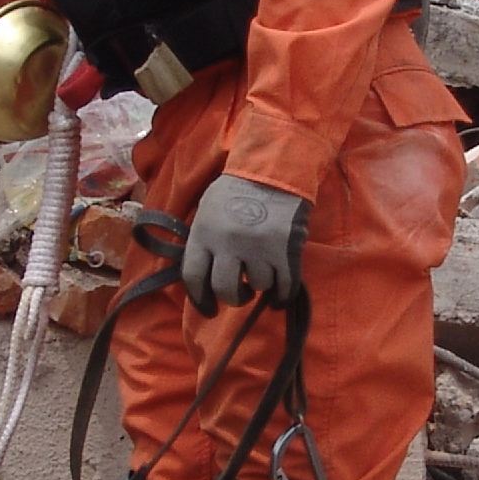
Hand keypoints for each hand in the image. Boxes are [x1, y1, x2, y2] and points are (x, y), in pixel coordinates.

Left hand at [181, 174, 309, 311]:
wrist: (273, 170)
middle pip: (225, 289)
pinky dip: (282, 295)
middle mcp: (228, 244)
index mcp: (204, 233)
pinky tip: (279, 296)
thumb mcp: (206, 211)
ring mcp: (258, 248)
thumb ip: (202, 242)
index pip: (193, 278)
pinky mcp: (285, 251)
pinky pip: (284, 286)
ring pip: (258, 286)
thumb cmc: (236, 190)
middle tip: (240, 293)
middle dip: (234, 297)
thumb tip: (201, 276)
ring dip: (260, 284)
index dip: (200, 300)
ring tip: (262, 272)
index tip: (209, 309)